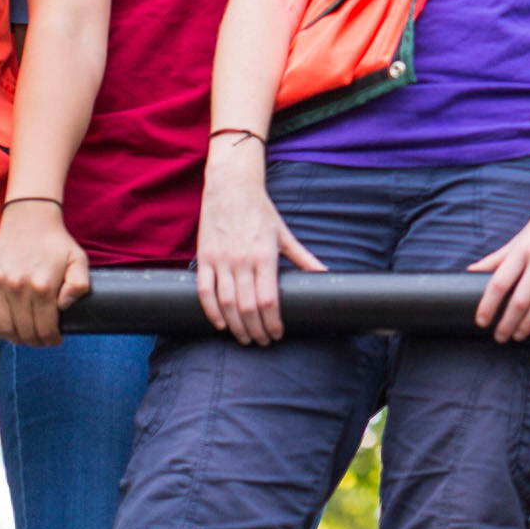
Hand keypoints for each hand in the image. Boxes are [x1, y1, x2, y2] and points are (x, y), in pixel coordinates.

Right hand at [0, 202, 92, 346]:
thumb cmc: (55, 243)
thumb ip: (79, 285)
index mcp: (43, 285)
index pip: (45, 327)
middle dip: (34, 341)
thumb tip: (64, 306)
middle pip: (24, 331)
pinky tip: (4, 328)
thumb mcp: (78, 260)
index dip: (50, 339)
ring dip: (13, 338)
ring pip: (2, 327)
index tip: (54, 340)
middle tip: (40, 340)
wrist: (29, 219)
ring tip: (22, 337)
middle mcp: (18, 287)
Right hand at [193, 137, 323, 346]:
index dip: (273, 322)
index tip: (277, 334)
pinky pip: (205, 291)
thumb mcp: (284, 234)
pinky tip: (220, 323)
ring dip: (236, 326)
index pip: (269, 300)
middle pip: (248, 307)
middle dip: (256, 330)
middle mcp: (243, 260)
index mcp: (265, 256)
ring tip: (244, 338)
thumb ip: (303, 257)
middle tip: (262, 342)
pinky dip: (211, 311)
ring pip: (227, 303)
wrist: (231, 187)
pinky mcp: (205, 258)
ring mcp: (222, 260)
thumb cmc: (261, 211)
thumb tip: (324, 273)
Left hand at [469, 171, 529, 342]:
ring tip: (520, 334)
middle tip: (501, 337)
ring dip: (529, 323)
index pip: (499, 282)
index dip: (488, 305)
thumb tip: (472, 271)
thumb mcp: (522, 236)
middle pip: (520, 298)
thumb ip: (499, 256)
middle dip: (507, 322)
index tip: (482, 321)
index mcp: (522, 248)